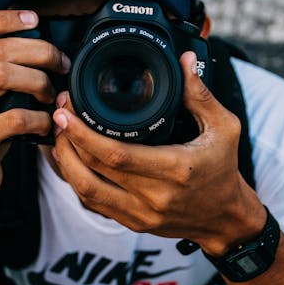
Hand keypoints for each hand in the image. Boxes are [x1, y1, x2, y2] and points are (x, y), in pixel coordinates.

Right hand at [0, 10, 70, 215]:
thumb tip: (41, 53)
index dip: (1, 18)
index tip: (33, 18)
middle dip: (38, 51)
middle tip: (61, 64)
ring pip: (2, 74)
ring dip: (38, 80)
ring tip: (52, 95)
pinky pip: (15, 118)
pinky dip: (40, 119)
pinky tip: (47, 125)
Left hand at [51, 51, 266, 255]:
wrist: (226, 219)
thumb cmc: (224, 171)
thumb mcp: (224, 128)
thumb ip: (200, 94)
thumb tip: (182, 60)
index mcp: (175, 169)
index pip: (117, 155)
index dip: (84, 134)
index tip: (66, 112)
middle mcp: (154, 196)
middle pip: (93, 171)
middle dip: (67, 141)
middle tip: (58, 114)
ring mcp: (141, 215)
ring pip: (86, 191)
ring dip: (65, 163)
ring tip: (57, 136)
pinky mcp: (133, 223)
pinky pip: (94, 204)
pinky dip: (76, 181)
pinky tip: (69, 160)